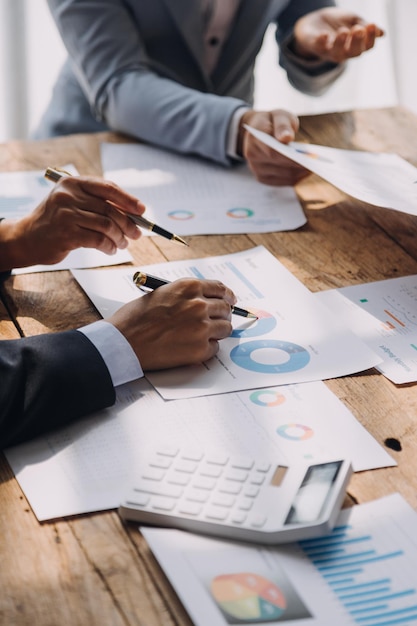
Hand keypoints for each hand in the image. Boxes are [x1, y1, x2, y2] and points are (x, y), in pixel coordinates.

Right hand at [0, 176, 145, 269]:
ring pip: (107, 225)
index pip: (107, 188)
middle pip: (110, 208)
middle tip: (136, 234)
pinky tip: (110, 249)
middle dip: (128, 223)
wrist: (27, 238)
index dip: (128, 199)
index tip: (141, 210)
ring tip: (121, 244)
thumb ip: (96, 203)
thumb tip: (132, 211)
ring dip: (119, 237)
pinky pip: (99, 240)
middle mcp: (68, 196)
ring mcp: (66, 215)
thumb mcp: (72, 203)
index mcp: (72, 183)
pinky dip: (109, 246)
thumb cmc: (55, 221)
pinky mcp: (67, 234)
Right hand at [108, 278, 236, 368]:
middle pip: (225, 309)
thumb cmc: (136, 318)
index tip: (230, 300)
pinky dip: (207, 348)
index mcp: (189, 287)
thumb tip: (203, 299)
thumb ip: (185, 295)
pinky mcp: (200, 349)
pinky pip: (215, 348)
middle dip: (222, 314)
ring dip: (217, 332)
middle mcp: (199, 305)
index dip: (227, 295)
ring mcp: (202, 328)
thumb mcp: (162, 293)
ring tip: (202, 335)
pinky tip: (192, 347)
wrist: (124, 341)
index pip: (220, 289)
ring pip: (225, 329)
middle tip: (217, 320)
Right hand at [238, 109, 309, 185]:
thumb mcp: (279, 115)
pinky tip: (307, 170)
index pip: (273, 152)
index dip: (291, 156)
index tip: (310, 156)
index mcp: (254, 138)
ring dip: (301, 171)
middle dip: (300, 164)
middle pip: (280, 166)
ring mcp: (256, 169)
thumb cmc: (271, 121)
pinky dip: (297, 176)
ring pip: (284, 175)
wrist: (257, 131)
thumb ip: (283, 125)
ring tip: (315, 165)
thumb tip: (286, 138)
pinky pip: (284, 181)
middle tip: (318, 161)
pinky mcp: (263, 178)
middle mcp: (252, 155)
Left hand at [293, 8, 383, 62]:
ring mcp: (329, 50)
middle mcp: (344, 51)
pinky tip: (325, 35)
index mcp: (356, 45)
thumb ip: (365, 25)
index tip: (372, 24)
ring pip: (337, 54)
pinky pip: (318, 47)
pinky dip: (321, 41)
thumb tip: (382, 34)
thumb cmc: (338, 22)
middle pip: (354, 53)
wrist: (315, 21)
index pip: (367, 46)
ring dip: (341, 43)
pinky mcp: (315, 46)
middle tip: (358, 29)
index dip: (371, 38)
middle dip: (357, 42)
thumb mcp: (353, 20)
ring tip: (343, 31)